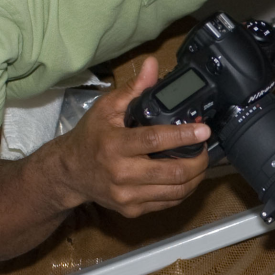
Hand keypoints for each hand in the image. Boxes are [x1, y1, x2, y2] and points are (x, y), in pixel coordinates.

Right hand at [51, 57, 212, 215]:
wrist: (70, 172)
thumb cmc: (90, 137)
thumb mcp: (106, 108)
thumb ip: (134, 89)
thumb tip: (153, 65)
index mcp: (114, 145)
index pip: (155, 141)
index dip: (183, 135)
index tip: (203, 130)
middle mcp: (121, 173)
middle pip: (172, 172)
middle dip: (198, 160)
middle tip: (205, 148)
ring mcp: (127, 195)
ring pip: (175, 191)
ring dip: (195, 177)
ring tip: (200, 162)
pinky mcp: (132, 209)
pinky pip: (167, 202)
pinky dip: (183, 190)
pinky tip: (187, 177)